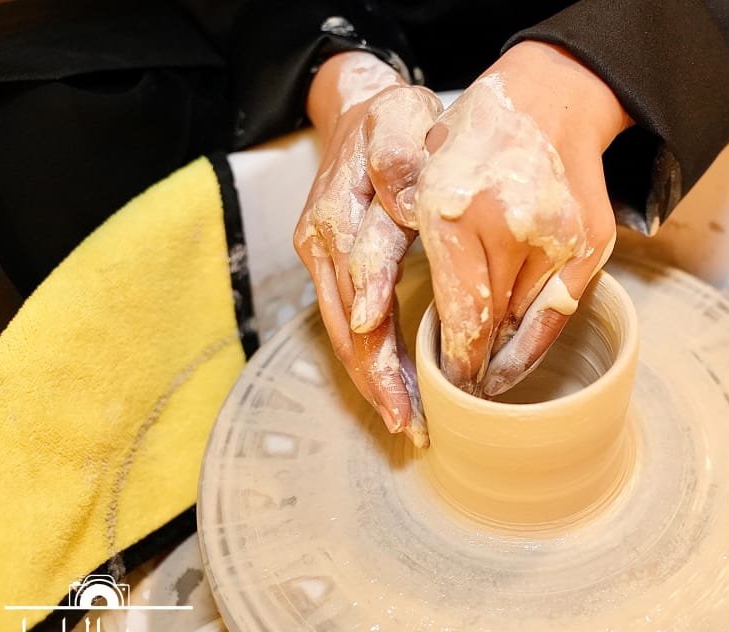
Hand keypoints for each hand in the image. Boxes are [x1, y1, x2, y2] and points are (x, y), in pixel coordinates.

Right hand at [295, 52, 441, 445]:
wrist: (357, 108)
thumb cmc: (394, 118)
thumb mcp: (402, 118)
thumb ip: (401, 157)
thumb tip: (405, 205)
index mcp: (342, 207)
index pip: (363, 283)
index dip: (380, 337)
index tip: (407, 384)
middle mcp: (322, 238)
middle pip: (347, 322)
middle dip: (377, 379)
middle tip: (410, 426)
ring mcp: (319, 254)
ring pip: (341, 331)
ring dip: (370, 380)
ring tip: (403, 422)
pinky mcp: (324, 264)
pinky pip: (342, 321)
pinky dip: (365, 359)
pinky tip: (388, 389)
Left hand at [415, 42, 631, 395]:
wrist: (549, 98)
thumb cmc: (476, 138)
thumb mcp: (423, 177)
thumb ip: (418, 243)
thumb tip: (409, 316)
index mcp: (451, 212)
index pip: (460, 314)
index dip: (456, 360)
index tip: (449, 383)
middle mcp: (506, 228)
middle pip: (492, 324)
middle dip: (475, 362)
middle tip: (463, 388)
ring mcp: (556, 237)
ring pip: (524, 320)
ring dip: (504, 349)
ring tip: (487, 373)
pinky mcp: (590, 242)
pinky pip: (561, 309)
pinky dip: (538, 337)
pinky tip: (519, 356)